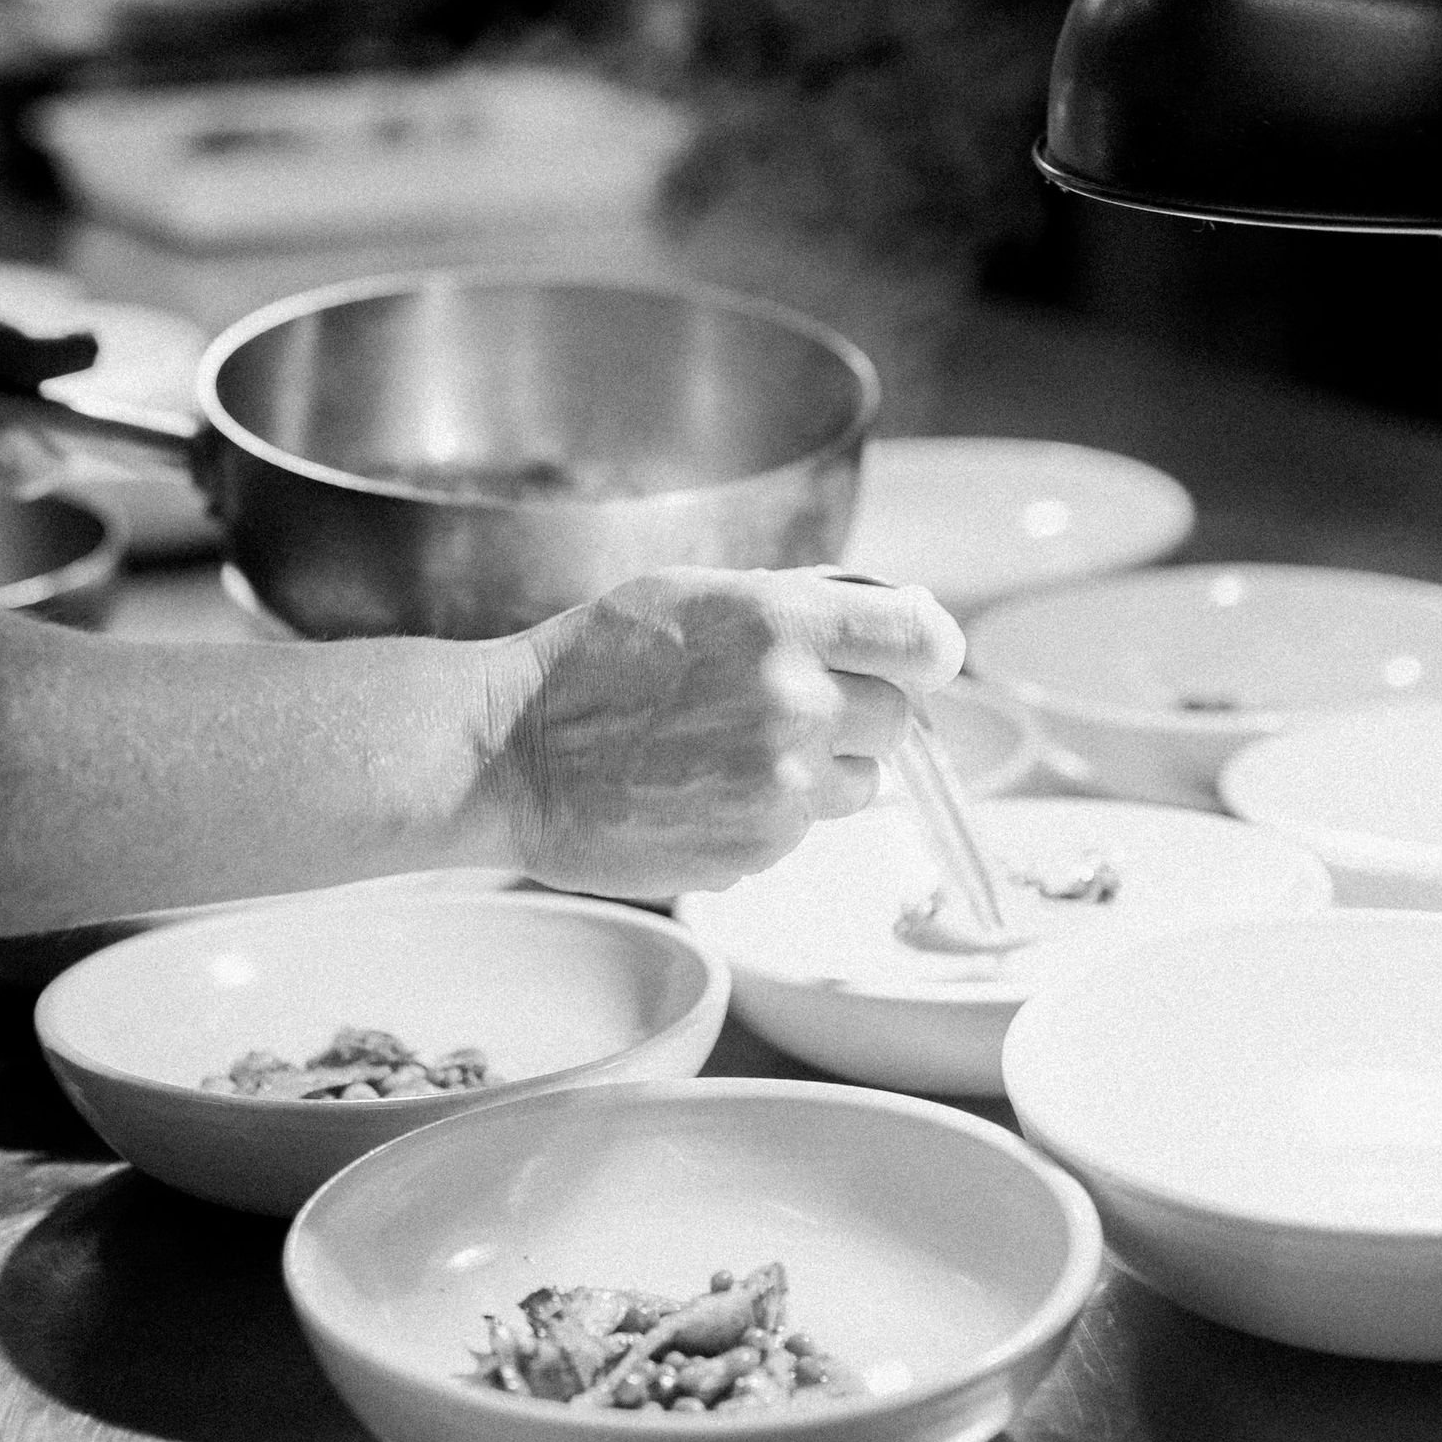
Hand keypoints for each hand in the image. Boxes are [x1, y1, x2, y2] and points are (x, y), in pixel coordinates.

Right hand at [478, 565, 962, 897]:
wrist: (515, 753)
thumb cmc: (599, 659)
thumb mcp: (701, 592)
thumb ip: (807, 601)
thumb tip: (904, 615)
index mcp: (783, 622)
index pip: (926, 640)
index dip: (926, 648)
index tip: (913, 654)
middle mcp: (795, 704)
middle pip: (901, 716)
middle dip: (860, 707)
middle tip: (786, 701)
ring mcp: (780, 787)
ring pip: (864, 781)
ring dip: (825, 767)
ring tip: (737, 747)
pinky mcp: (759, 849)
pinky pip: (807, 828)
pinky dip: (775, 812)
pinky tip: (707, 787)